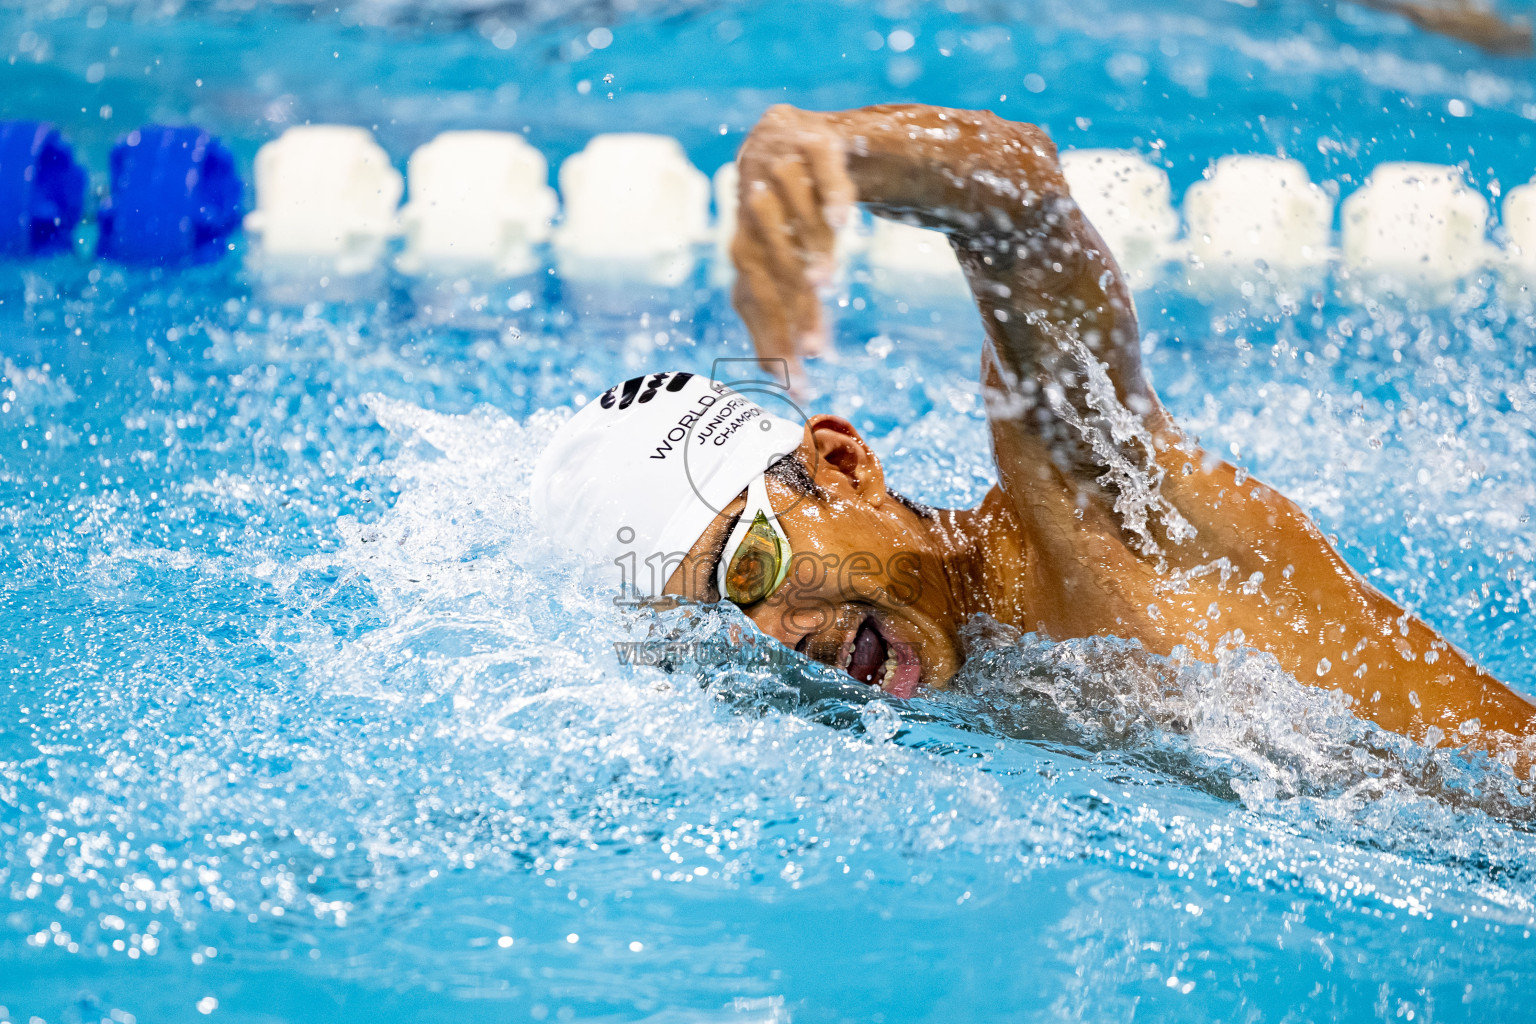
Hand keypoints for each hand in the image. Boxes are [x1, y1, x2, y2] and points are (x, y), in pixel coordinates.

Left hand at [731, 105, 857, 370]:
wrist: (787, 133)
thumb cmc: (785, 218)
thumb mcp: (779, 268)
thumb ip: (780, 316)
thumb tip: (782, 381)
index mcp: (744, 252)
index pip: (756, 304)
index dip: (774, 343)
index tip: (798, 382)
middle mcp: (753, 214)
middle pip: (770, 267)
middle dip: (791, 307)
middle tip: (813, 346)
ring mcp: (779, 175)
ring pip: (793, 219)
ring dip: (809, 251)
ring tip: (826, 285)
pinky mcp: (814, 142)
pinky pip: (822, 171)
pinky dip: (830, 195)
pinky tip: (841, 222)